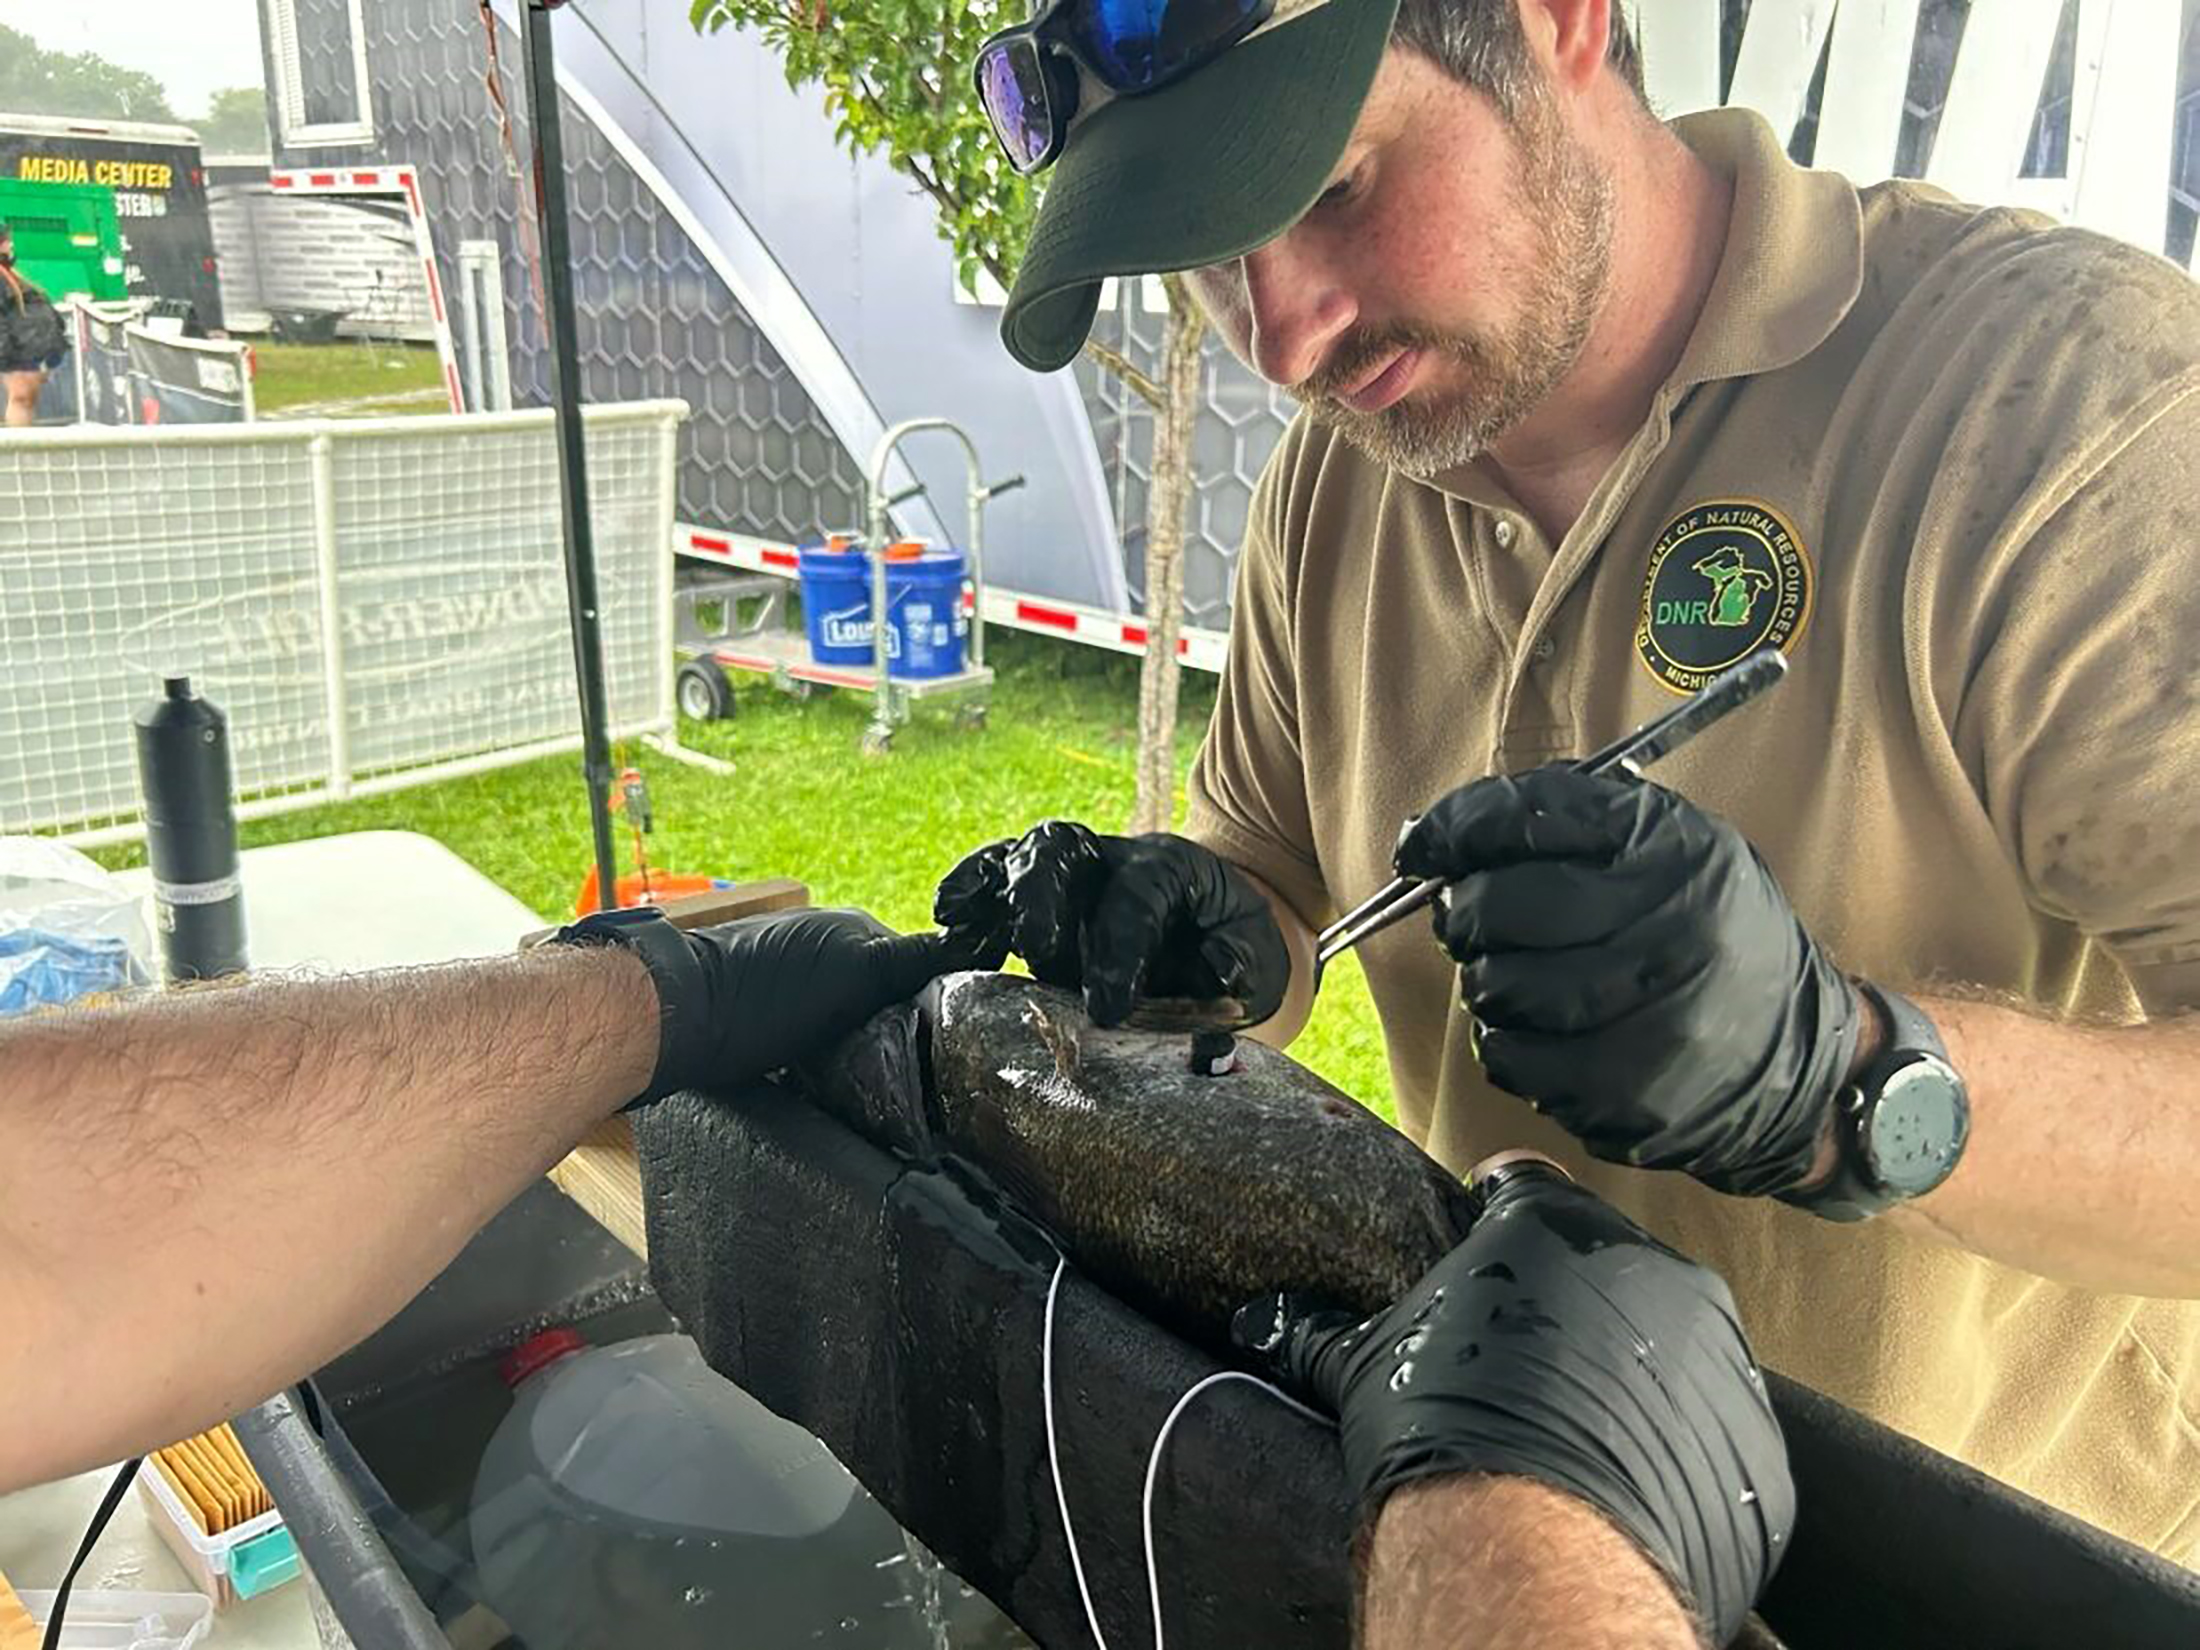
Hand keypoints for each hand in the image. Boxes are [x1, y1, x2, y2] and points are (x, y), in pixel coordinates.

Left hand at [573, 907, 987, 1104]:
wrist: (675, 1019)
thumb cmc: (765, 996)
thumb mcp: (855, 973)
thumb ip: (910, 959)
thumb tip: (970, 945)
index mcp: (851, 930)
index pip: (915, 965)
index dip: (932, 1005)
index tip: (946, 1051)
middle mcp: (821, 947)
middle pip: (880, 994)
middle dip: (894, 1029)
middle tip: (909, 1075)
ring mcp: (788, 979)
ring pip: (846, 1021)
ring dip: (858, 1049)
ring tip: (869, 1086)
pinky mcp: (760, 1015)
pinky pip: (811, 1039)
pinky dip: (823, 1060)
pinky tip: (825, 1083)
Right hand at [933, 820, 1289, 1026]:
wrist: (1219, 939)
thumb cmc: (1234, 952)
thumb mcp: (1260, 959)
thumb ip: (1242, 966)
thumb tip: (1219, 974)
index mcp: (1170, 867)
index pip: (1135, 893)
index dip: (1120, 947)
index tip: (1110, 1008)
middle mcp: (1110, 859)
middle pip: (1062, 847)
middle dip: (1041, 896)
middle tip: (1037, 953)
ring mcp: (1070, 874)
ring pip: (1018, 855)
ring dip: (988, 889)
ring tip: (957, 926)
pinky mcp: (1039, 899)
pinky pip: (992, 881)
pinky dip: (967, 899)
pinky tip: (948, 931)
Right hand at [1235, 1160, 1792, 1647]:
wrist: (1533, 1553)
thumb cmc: (1441, 1430)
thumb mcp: (1364, 1365)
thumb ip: (1321, 1326)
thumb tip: (1260, 1315)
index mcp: (1553, 1224)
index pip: (1520, 1185)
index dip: (1492, 1210)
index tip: (1479, 1242)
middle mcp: (1651, 1268)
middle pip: (1604, 1265)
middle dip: (1567, 1301)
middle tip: (1517, 1359)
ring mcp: (1718, 1356)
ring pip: (1668, 1345)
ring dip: (1628, 1371)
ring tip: (1569, 1430)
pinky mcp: (1754, 1442)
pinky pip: (1711, 1430)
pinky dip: (1673, 1446)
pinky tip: (1620, 1482)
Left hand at [1393, 766, 1859, 1196]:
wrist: (1802, 1056)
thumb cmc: (1710, 932)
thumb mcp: (1671, 844)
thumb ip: (1565, 820)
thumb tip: (1433, 835)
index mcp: (1673, 850)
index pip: (1525, 819)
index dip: (1455, 829)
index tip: (1424, 844)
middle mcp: (1668, 928)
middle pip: (1497, 908)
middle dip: (1467, 911)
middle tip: (1476, 919)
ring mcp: (1649, 1019)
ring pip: (1494, 988)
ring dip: (1488, 981)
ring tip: (1522, 977)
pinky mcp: (1627, 1094)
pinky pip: (1510, 1059)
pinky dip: (1506, 1043)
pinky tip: (1544, 1031)